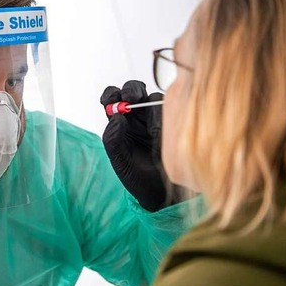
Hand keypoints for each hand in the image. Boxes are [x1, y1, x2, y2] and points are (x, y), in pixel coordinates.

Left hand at [100, 80, 176, 210]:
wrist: (162, 194)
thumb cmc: (137, 178)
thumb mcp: (120, 162)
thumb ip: (112, 140)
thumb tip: (116, 117)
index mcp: (120, 123)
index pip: (112, 98)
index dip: (110, 95)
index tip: (110, 100)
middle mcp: (138, 117)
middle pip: (134, 91)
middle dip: (132, 91)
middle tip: (131, 99)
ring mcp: (157, 118)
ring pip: (154, 99)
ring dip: (150, 108)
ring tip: (152, 132)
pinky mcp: (175, 123)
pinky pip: (172, 111)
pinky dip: (167, 117)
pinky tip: (165, 133)